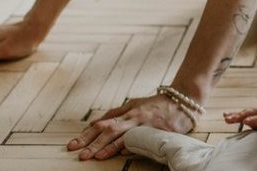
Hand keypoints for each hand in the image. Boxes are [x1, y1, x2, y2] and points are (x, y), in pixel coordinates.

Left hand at [68, 93, 194, 160]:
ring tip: (95, 156)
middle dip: (92, 143)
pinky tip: (123, 151)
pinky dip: (132, 144)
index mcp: (126, 112)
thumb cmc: (157, 105)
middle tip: (78, 154)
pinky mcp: (159, 130)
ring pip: (123, 135)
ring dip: (108, 147)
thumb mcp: (134, 105)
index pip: (101, 124)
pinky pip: (143, 138)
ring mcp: (145, 124)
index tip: (72, 146)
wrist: (184, 99)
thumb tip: (96, 123)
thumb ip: (116, 114)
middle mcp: (133, 117)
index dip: (86, 135)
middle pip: (108, 130)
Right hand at [223, 107, 256, 152]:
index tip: (246, 121)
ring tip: (226, 118)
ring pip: (246, 114)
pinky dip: (234, 115)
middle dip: (242, 116)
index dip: (254, 120)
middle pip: (251, 114)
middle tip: (232, 119)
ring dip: (236, 115)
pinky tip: (225, 115)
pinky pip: (243, 116)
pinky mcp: (253, 120)